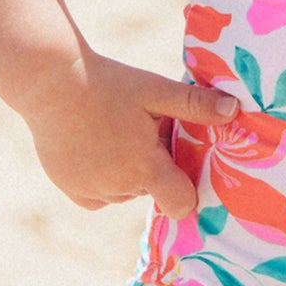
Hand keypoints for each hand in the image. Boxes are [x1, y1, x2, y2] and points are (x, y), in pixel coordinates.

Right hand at [20, 49, 238, 218]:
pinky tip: (96, 145)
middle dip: (153, 166)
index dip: (186, 186)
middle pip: (150, 190)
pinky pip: (97, 195)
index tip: (180, 160)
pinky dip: (101, 178)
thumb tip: (235, 110)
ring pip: (123, 192)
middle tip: (141, 129)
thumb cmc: (109, 83)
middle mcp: (118, 188)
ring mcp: (90, 190)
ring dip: (127, 172)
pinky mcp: (68, 186)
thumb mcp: (155, 89)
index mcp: (145, 168)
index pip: (181, 203)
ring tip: (115, 132)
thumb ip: (195, 105)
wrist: (50, 81)